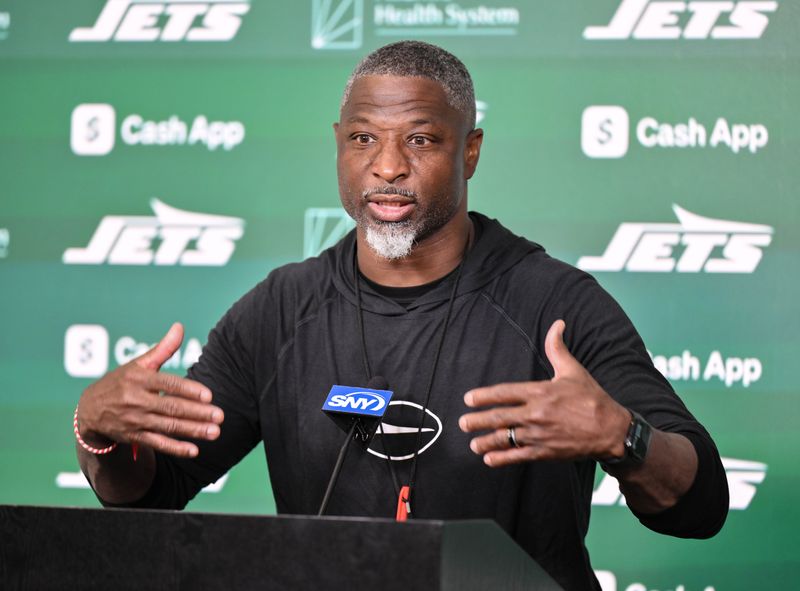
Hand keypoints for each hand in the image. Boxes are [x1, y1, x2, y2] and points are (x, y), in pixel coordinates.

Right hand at [76, 323, 223, 457]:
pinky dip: (175, 448)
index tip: (209, 395)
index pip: (167, 384)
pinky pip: (157, 443)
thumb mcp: (138, 363)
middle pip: (171, 407)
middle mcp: (136, 400)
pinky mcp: (134, 436)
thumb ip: (162, 348)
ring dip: (193, 430)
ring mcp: (135, 420)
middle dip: (197, 413)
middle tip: (220, 416)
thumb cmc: (121, 381)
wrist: (89, 410)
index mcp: (139, 378)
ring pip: (167, 426)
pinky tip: (194, 450)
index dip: (188, 390)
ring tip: (215, 432)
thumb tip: (180, 326)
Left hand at [458, 320, 629, 466]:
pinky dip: (502, 458)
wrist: (611, 430)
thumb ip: (557, 348)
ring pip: (505, 439)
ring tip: (472, 444)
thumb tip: (557, 324)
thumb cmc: (592, 399)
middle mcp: (536, 414)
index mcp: (540, 392)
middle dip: (477, 420)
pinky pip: (518, 456)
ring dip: (485, 442)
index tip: (468, 399)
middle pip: (499, 417)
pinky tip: (489, 459)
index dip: (484, 396)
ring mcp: (539, 435)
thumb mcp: (573, 371)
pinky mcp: (545, 452)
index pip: (504, 393)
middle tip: (463, 422)